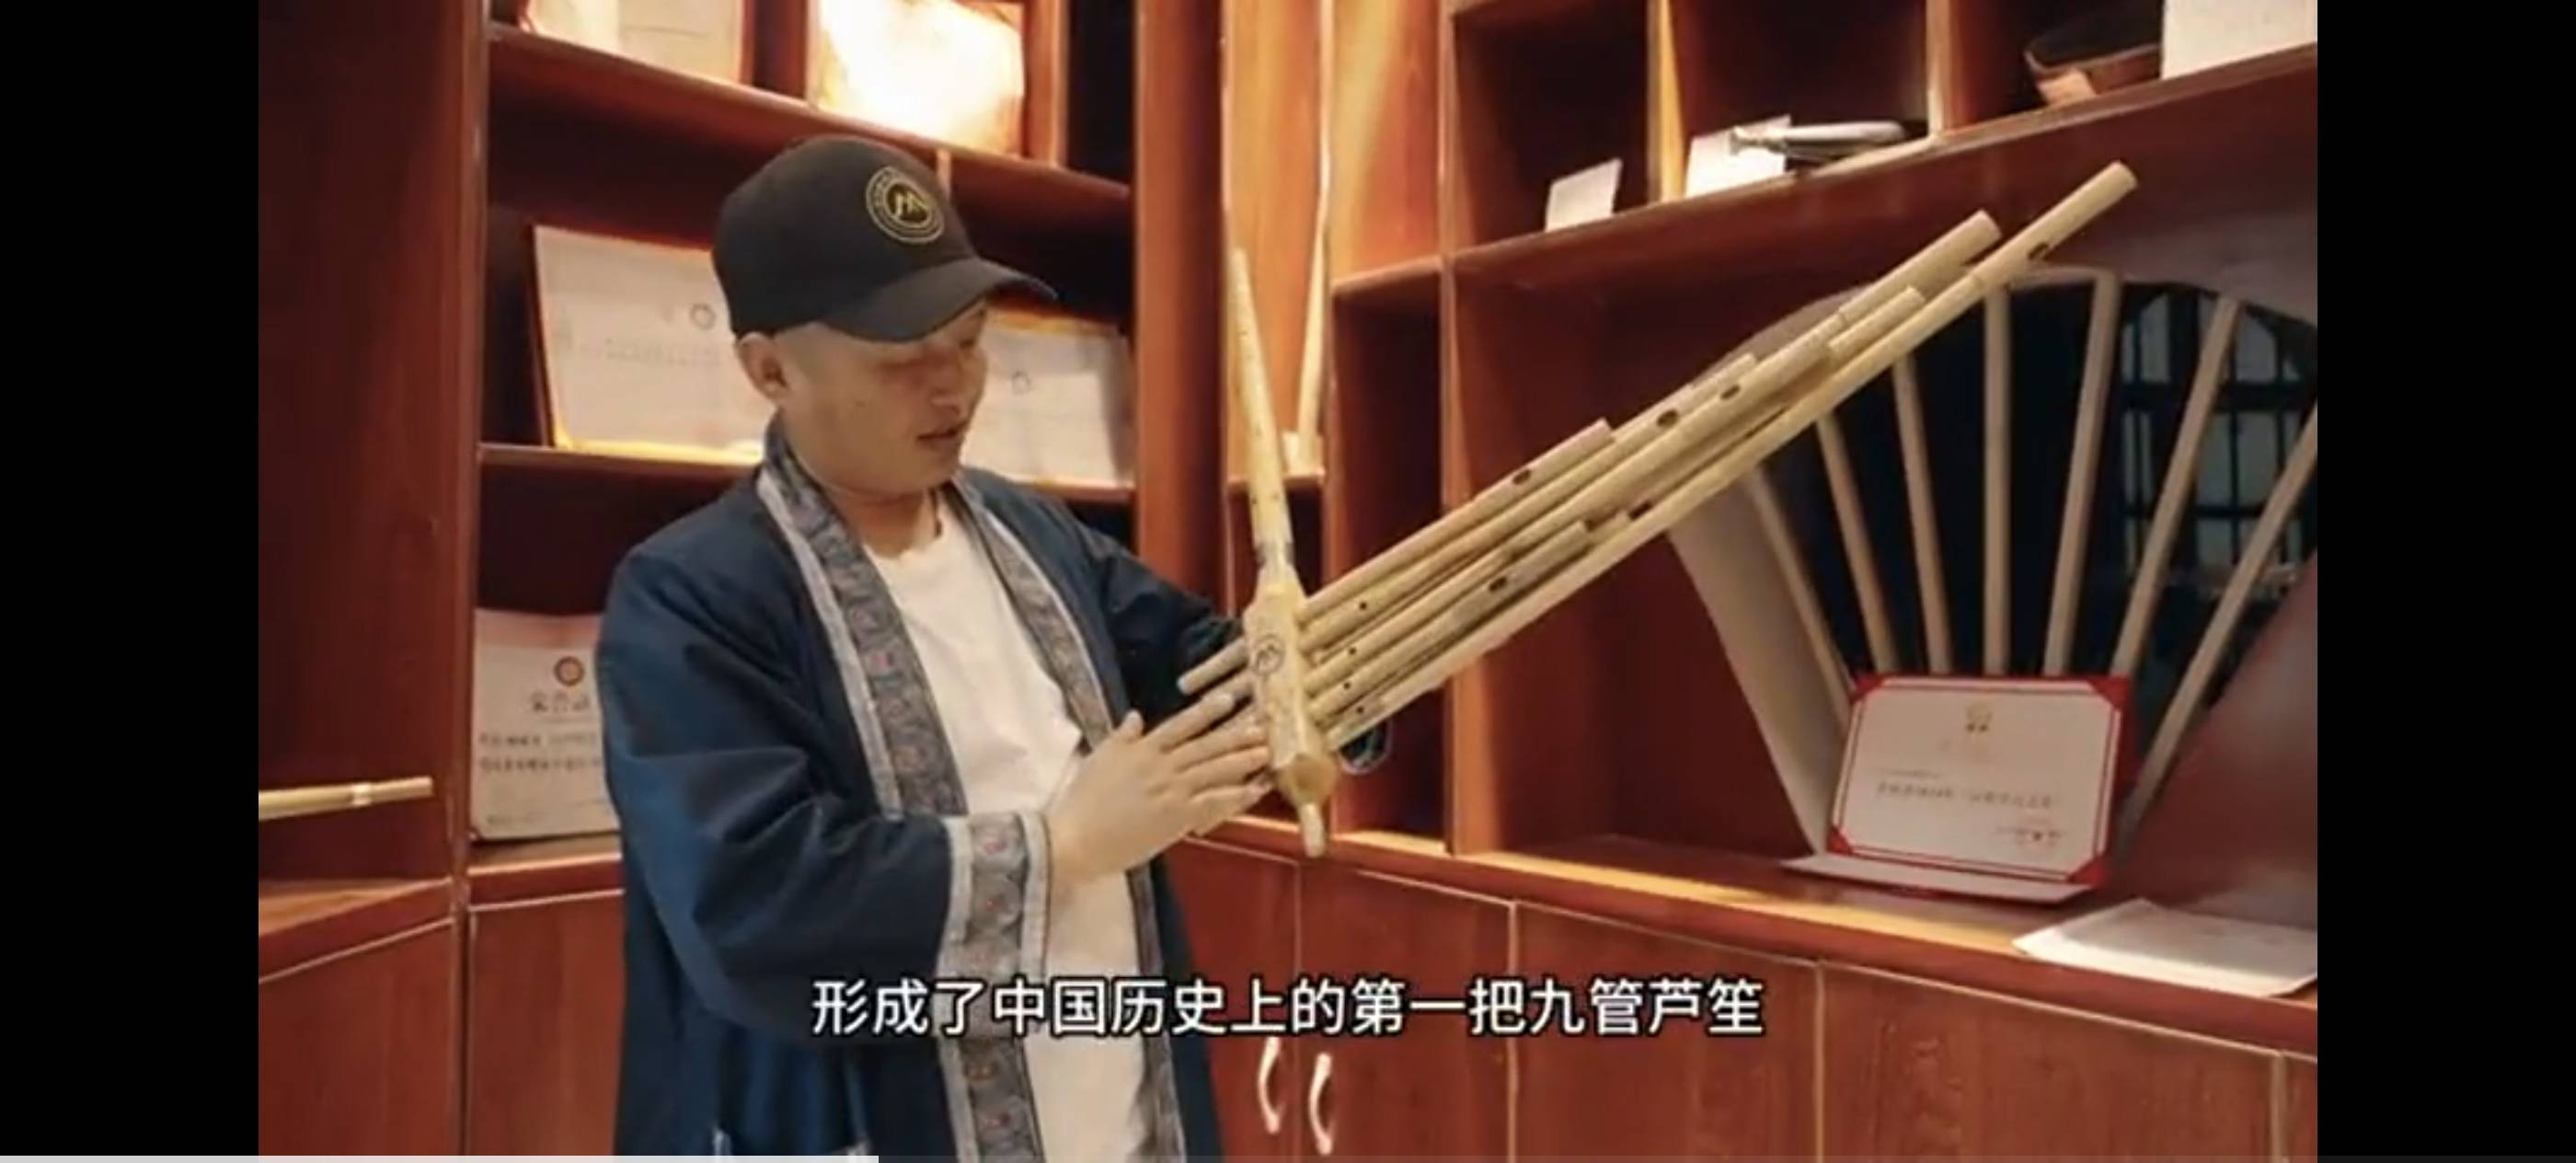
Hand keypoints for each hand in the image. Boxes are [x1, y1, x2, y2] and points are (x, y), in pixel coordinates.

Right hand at [1045, 683, 1272, 889]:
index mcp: (1141, 750)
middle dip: (1236, 734)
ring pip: (1214, 770)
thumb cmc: (1081, 802)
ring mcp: (1171, 792)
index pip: (1180, 725)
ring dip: (1243, 760)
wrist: (1075, 839)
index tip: (1229, 699)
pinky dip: (1235, 796)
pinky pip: (1213, 803)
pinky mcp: (1176, 818)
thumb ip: (1121, 737)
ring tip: (1267, 751)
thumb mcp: (1098, 759)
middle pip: (1206, 745)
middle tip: (1263, 724)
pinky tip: (1254, 790)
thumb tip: (1136, 715)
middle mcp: (1160, 766)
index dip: (1206, 712)